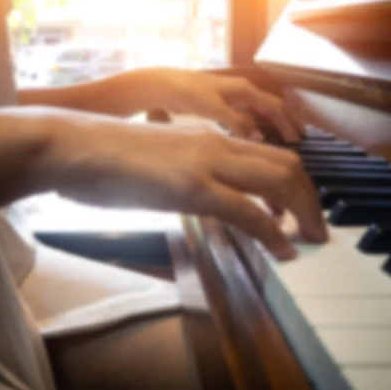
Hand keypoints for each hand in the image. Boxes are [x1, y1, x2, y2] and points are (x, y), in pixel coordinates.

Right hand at [43, 116, 326, 258]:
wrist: (73, 146)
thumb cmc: (106, 157)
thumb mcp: (158, 160)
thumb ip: (186, 172)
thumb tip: (200, 193)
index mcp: (207, 138)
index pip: (269, 155)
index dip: (294, 183)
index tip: (298, 210)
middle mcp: (216, 144)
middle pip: (287, 165)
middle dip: (311, 198)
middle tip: (317, 227)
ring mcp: (206, 163)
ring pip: (279, 181)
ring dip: (304, 213)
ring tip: (312, 239)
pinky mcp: (191, 187)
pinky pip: (248, 211)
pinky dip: (274, 233)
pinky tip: (284, 251)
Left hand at [153, 69, 304, 141]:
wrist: (165, 86)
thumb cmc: (188, 94)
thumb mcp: (213, 109)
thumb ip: (235, 122)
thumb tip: (257, 136)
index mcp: (244, 90)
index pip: (274, 107)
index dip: (287, 123)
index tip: (296, 138)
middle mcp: (242, 92)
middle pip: (271, 107)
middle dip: (285, 122)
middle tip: (298, 139)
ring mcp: (233, 98)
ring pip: (260, 112)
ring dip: (272, 125)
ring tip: (282, 139)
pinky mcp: (223, 105)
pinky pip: (247, 116)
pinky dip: (255, 126)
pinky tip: (256, 137)